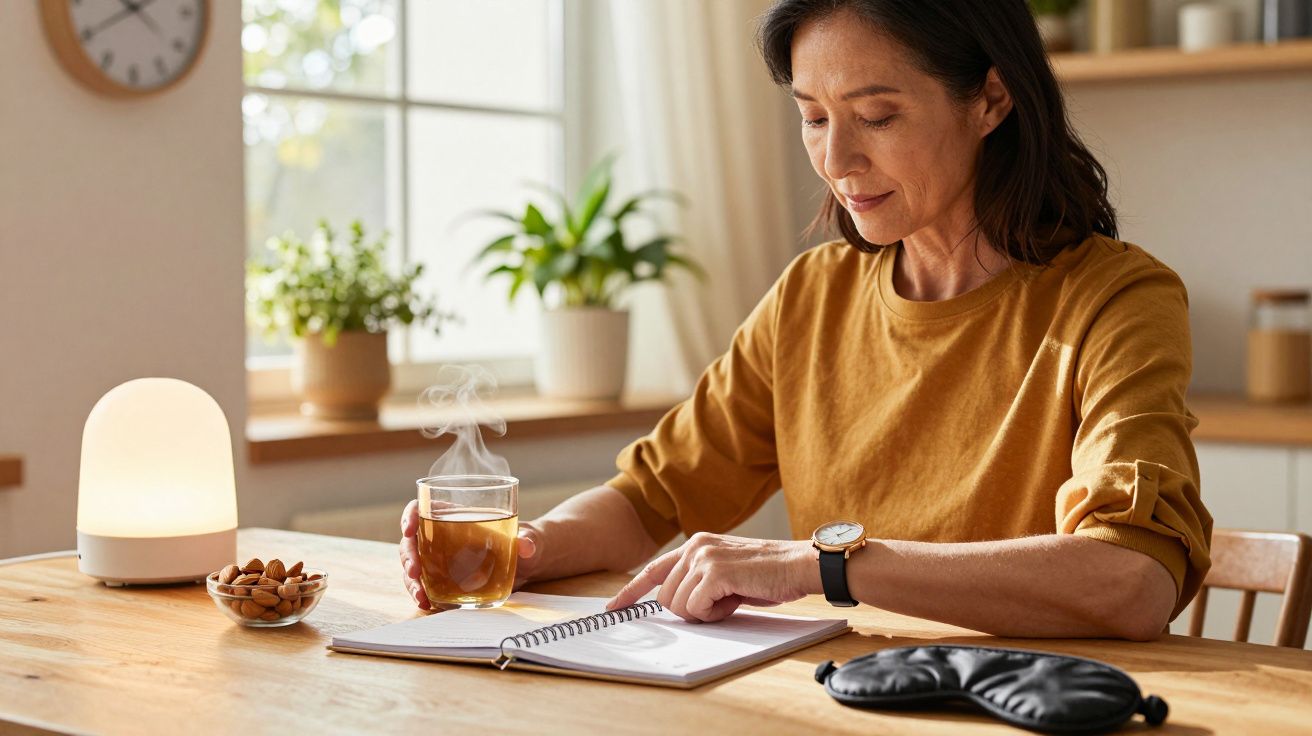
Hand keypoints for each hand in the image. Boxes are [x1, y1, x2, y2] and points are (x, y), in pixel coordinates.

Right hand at [398, 499, 544, 610]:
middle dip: (408, 556)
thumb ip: (528, 540)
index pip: (422, 508)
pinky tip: (427, 604)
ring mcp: (439, 559)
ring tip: (421, 596)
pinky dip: (421, 594)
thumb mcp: (528, 538)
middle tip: (415, 572)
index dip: (411, 515)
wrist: (527, 564)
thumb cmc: (524, 541)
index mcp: (454, 515)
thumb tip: (527, 547)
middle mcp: (440, 536)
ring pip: (414, 566)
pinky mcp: (444, 579)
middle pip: (412, 541)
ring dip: (411, 581)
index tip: (410, 529)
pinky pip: (425, 584)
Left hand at [605, 532, 818, 622]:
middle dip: (689, 610)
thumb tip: (675, 604)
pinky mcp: (713, 572)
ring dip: (704, 613)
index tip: (614, 607)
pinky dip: (714, 613)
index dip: (631, 591)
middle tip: (721, 602)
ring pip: (678, 606)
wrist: (798, 565)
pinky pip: (695, 609)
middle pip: (664, 597)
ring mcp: (702, 557)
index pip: (653, 569)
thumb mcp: (726, 572)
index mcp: (695, 544)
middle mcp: (694, 546)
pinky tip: (735, 599)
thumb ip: (699, 580)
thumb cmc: (768, 574)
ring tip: (731, 597)